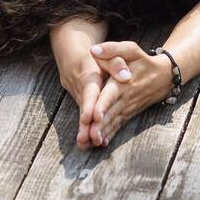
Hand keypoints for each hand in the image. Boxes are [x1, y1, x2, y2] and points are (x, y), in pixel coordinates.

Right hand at [49, 17, 108, 147]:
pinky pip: (84, 118)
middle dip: (85, 125)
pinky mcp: (81, 104)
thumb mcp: (108, 54)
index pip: (89, 91)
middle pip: (83, 108)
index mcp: (88, 75)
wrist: (73, 56)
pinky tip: (92, 143)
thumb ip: (116, 63)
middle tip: (87, 140)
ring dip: (85, 130)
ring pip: (82, 115)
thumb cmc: (96, 56)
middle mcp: (81, 88)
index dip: (89, 105)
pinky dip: (88, 130)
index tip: (91, 117)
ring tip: (87, 145)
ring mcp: (79, 97)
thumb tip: (126, 76)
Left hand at [86, 41, 174, 146]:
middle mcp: (125, 97)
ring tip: (92, 142)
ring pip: (114, 122)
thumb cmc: (143, 61)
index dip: (103, 104)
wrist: (164, 76)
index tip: (94, 115)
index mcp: (123, 82)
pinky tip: (101, 143)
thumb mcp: (131, 50)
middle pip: (111, 112)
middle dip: (100, 125)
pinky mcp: (130, 113)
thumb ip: (112, 49)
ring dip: (104, 132)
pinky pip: (119, 125)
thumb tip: (93, 50)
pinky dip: (110, 134)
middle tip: (89, 135)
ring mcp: (128, 107)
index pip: (111, 94)